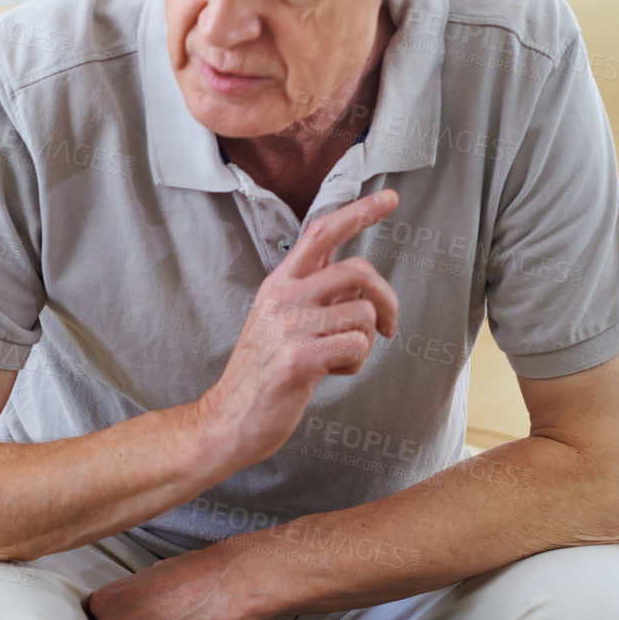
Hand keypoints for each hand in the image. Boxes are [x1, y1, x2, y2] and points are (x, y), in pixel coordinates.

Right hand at [199, 189, 399, 469]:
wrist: (228, 420)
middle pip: (357, 272)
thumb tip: (361, 286)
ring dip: (365, 343)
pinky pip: (357, 347)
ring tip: (340, 358)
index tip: (390, 199)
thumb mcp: (281, 321)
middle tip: (389, 326)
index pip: (322, 233)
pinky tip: (332, 372)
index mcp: (279, 284)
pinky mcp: (299, 359)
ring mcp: (289, 328)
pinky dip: (355, 363)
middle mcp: (282, 298)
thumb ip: (314, 296)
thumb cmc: (262, 373)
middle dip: (386, 299)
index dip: (359, 212)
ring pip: (362, 316)